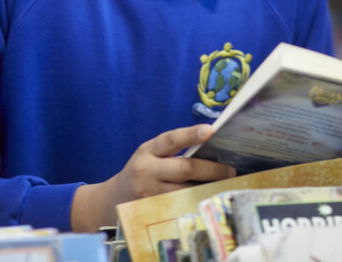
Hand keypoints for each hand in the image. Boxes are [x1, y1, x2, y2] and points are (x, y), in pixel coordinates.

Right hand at [70, 124, 234, 231]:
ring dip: (208, 188)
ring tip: (225, 185)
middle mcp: (146, 170)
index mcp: (147, 150)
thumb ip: (172, 152)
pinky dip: (196, 203)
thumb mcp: (149, 155)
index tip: (210, 130)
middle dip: (212, 169)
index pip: (170, 139)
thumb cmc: (140, 173)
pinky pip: (180, 206)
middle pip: (185, 168)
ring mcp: (148, 193)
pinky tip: (209, 200)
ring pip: (186, 190)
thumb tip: (210, 149)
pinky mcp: (151, 211)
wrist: (112, 200)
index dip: (190, 134)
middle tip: (230, 170)